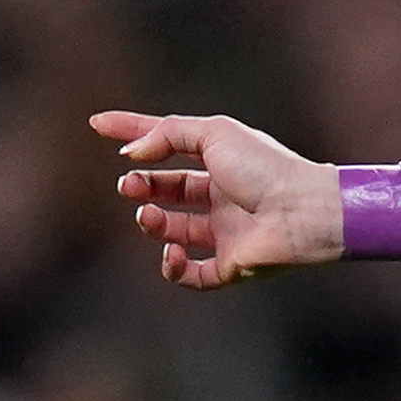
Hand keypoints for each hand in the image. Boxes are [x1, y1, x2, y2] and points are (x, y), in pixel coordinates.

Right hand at [91, 109, 342, 287]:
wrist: (304, 211)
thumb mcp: (214, 133)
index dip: (133, 134)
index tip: (97, 125)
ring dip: (152, 222)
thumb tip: (131, 152)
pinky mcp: (232, 266)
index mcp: (223, 163)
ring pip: (174, 232)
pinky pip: (192, 275)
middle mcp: (225, 198)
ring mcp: (228, 233)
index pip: (168, 145)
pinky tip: (171, 250)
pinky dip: (173, 266)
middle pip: (167, 190)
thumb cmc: (266, 167)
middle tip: (129, 185)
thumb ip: (167, 134)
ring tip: (149, 213)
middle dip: (140, 186)